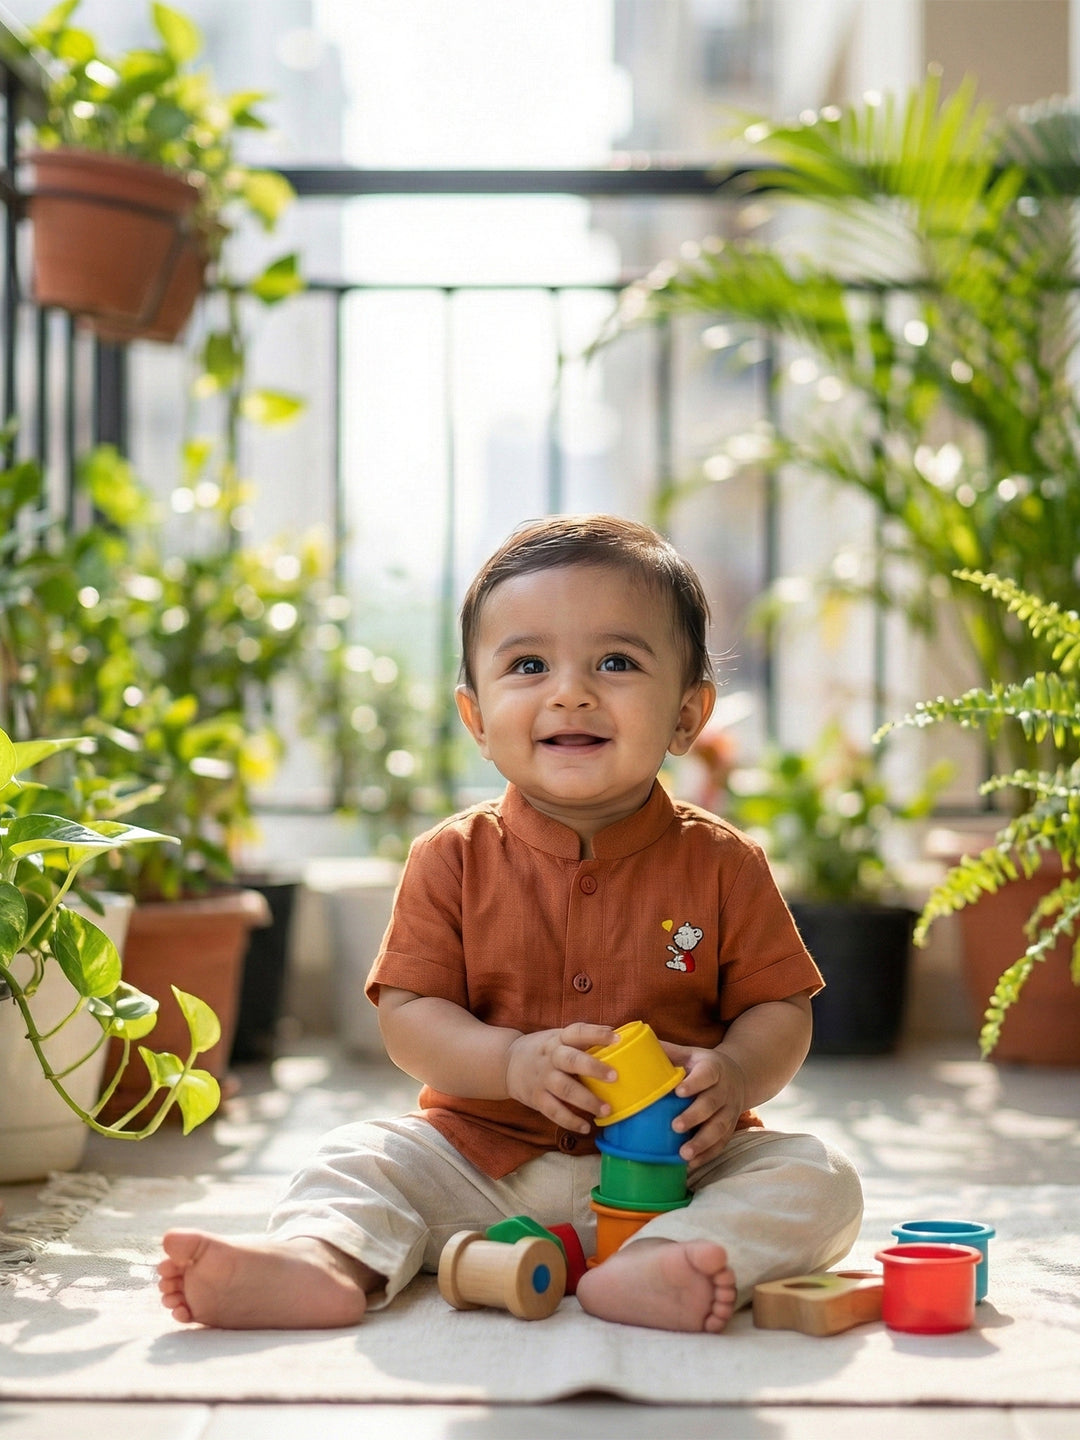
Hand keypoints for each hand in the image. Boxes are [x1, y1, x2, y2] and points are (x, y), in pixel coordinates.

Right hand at [505, 1023, 617, 1132]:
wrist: (506, 1063)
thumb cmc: (544, 1050)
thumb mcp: (558, 1037)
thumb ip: (583, 1039)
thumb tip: (620, 1035)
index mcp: (559, 1039)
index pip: (578, 1032)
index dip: (597, 1034)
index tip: (617, 1039)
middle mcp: (551, 1057)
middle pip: (571, 1060)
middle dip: (593, 1068)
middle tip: (615, 1077)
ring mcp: (543, 1078)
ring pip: (564, 1089)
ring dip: (586, 1100)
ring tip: (606, 1110)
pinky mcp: (536, 1098)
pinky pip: (553, 1111)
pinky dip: (570, 1121)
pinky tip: (586, 1127)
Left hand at [661, 1042, 748, 1170]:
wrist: (738, 1076)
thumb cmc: (703, 1066)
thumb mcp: (690, 1054)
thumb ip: (667, 1052)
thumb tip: (634, 1044)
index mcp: (713, 1069)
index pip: (707, 1075)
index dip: (695, 1083)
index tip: (679, 1091)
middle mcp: (725, 1091)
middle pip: (712, 1105)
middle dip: (694, 1116)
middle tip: (675, 1126)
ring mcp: (729, 1112)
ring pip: (719, 1128)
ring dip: (702, 1142)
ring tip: (684, 1154)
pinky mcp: (729, 1129)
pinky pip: (720, 1144)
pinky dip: (707, 1156)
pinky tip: (691, 1164)